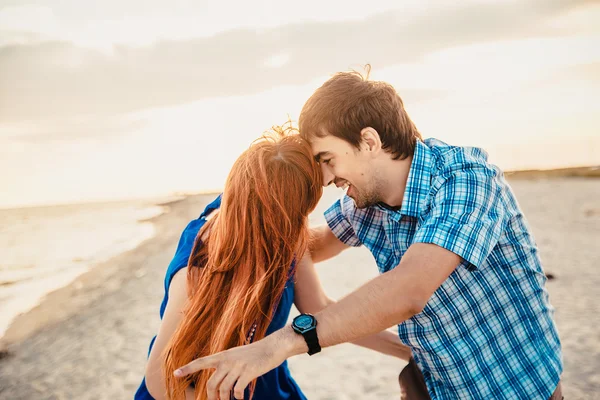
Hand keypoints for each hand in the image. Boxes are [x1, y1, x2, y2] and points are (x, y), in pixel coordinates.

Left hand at [174, 330, 298, 399]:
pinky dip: (238, 397)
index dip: (188, 368)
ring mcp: (238, 366)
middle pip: (212, 384)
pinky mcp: (248, 372)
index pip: (201, 362)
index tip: (175, 374)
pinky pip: (237, 390)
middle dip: (212, 398)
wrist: (272, 347)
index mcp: (222, 355)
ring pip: (223, 389)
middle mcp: (227, 360)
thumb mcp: (236, 356)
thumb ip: (225, 366)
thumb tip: (218, 385)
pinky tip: (242, 398)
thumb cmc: (254, 354)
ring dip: (225, 399)